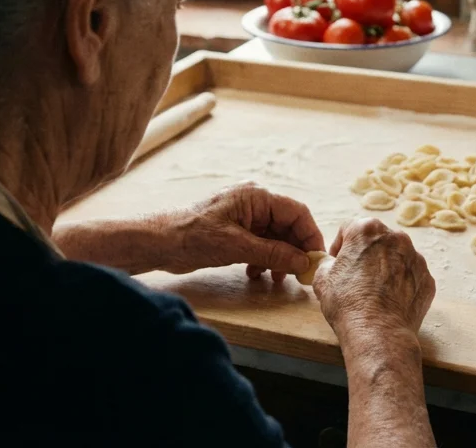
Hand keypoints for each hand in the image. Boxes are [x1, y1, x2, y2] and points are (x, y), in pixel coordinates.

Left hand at [156, 182, 323, 280]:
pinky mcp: (235, 231)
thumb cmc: (194, 236)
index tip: (315, 259)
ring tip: (275, 279)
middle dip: (293, 250)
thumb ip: (273, 254)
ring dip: (278, 258)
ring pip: (274, 237)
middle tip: (298, 275)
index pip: (296, 212)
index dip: (310, 235)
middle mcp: (253, 203)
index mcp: (256, 196)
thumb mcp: (238, 247)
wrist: (160, 242)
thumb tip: (302, 262)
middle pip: (287, 225)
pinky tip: (255, 274)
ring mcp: (244, 217)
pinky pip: (260, 244)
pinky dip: (263, 259)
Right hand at [313, 218, 434, 338]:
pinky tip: (389, 300)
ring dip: (385, 268)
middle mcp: (396, 237)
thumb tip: (332, 264)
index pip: (349, 229)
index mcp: (368, 229)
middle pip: (377, 240)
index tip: (338, 262)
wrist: (378, 333)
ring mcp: (415, 258)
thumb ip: (327, 262)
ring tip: (374, 291)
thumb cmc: (347, 303)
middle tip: (356, 277)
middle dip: (366, 254)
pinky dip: (401, 284)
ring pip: (396, 257)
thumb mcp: (322, 278)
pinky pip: (411, 276)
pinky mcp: (427, 278)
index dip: (340, 246)